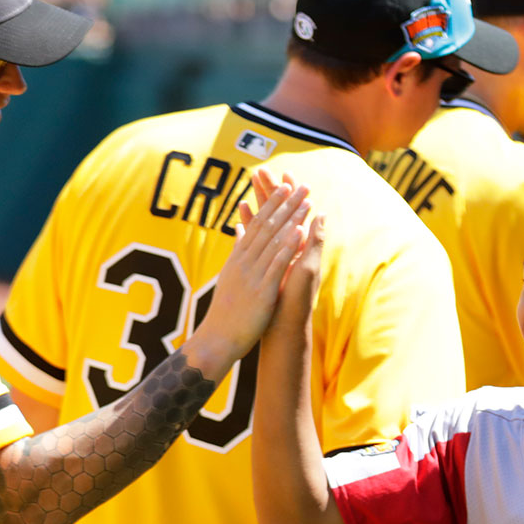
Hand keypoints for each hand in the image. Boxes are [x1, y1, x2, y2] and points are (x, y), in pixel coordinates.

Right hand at [191, 170, 317, 367]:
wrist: (218, 338)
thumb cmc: (226, 311)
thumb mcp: (229, 274)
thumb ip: (237, 250)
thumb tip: (240, 227)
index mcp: (239, 257)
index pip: (257, 224)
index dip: (272, 204)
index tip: (286, 187)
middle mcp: (245, 261)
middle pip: (266, 225)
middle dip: (285, 204)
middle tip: (300, 184)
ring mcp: (253, 274)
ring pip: (273, 240)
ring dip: (291, 218)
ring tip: (306, 200)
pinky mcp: (262, 289)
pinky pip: (277, 263)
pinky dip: (288, 246)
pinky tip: (300, 231)